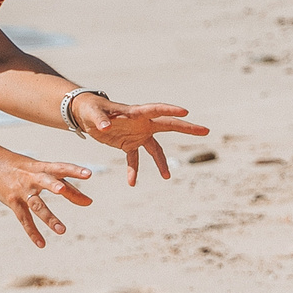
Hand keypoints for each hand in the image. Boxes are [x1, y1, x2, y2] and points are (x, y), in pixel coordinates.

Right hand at [0, 155, 94, 246]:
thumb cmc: (27, 170)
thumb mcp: (46, 174)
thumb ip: (69, 188)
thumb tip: (89, 202)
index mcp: (42, 168)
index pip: (60, 168)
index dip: (74, 170)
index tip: (88, 174)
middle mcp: (32, 178)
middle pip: (44, 181)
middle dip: (53, 185)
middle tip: (62, 190)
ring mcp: (21, 190)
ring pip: (36, 204)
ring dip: (48, 217)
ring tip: (62, 231)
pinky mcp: (12, 202)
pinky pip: (24, 219)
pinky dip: (32, 232)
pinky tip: (42, 244)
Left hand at [72, 94, 210, 185]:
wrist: (86, 115)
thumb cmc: (91, 109)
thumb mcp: (93, 113)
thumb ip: (99, 119)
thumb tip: (105, 127)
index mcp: (136, 112)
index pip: (156, 109)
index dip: (170, 110)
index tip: (185, 112)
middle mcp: (142, 123)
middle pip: (169, 126)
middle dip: (187, 128)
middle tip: (205, 130)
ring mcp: (138, 134)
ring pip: (155, 149)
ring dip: (161, 162)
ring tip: (166, 177)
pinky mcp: (129, 144)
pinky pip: (135, 159)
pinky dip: (134, 170)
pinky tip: (131, 183)